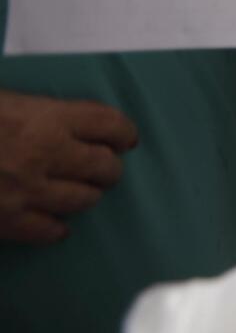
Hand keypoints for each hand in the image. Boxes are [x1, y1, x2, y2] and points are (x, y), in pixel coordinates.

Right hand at [0, 90, 138, 243]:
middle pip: (104, 166)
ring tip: (81, 191)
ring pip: (84, 200)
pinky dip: (56, 227)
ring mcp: (27, 191)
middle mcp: (46, 154)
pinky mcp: (7, 221)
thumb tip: (60, 122)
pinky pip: (49, 231)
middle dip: (107, 166)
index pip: (109, 124)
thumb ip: (34, 112)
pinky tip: (53, 222)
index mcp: (46, 117)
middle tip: (103, 166)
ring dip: (87, 195)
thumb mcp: (3, 101)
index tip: (125, 138)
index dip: (123, 132)